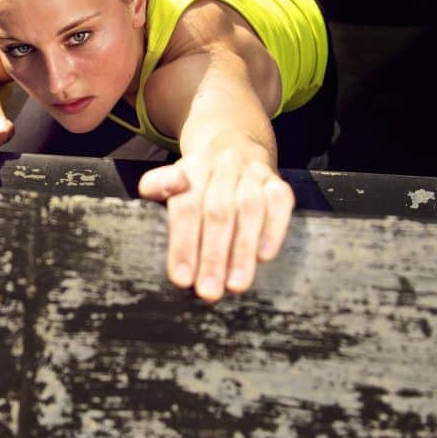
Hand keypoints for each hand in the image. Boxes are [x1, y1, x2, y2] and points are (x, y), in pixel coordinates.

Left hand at [138, 146, 294, 301]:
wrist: (236, 146)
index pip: (186, 205)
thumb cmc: (198, 180)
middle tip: (209, 291)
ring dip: (242, 251)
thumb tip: (161, 188)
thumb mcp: (171, 180)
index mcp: (193, 167)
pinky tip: (264, 257)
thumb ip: (157, 186)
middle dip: (212, 256)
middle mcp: (224, 166)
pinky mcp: (278, 182)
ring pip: (250, 209)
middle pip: (218, 211)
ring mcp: (253, 172)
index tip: (181, 278)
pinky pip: (279, 204)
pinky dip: (273, 231)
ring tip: (236, 285)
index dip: (183, 244)